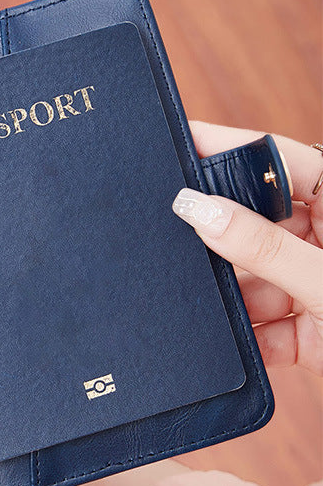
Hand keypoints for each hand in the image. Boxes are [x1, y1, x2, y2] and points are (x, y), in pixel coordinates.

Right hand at [172, 121, 322, 373]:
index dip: (225, 149)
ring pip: (254, 277)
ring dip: (231, 297)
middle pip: (256, 222)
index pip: (277, 161)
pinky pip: (265, 325)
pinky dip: (248, 337)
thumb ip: (264, 247)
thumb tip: (199, 210)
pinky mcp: (311, 329)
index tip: (176, 143)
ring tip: (205, 305)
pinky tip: (229, 342)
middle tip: (176, 241)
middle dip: (219, 239)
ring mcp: (317, 283)